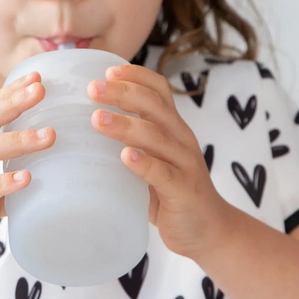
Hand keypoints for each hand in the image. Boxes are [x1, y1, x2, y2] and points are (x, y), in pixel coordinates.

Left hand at [87, 63, 232, 258]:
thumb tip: (90, 122)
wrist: (208, 229)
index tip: (108, 70)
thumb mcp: (155, 157)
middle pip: (154, 106)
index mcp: (173, 128)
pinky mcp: (183, 191)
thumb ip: (135, 140)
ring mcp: (185, 165)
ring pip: (156, 137)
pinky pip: (164, 174)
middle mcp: (181, 139)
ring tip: (96, 119)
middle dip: (123, 93)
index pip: (159, 91)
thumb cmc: (172, 190)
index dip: (136, 76)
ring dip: (125, 125)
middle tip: (92, 88)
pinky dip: (144, 164)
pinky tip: (125, 157)